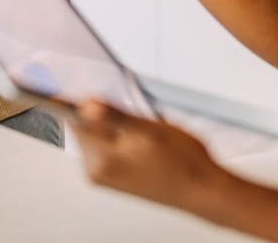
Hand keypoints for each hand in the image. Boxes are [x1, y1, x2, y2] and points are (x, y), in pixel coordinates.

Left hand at [70, 100, 219, 211]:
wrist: (203, 189)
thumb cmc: (181, 162)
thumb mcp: (146, 129)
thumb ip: (112, 115)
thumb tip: (85, 104)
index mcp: (99, 161)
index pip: (73, 120)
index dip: (78, 100)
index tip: (83, 88)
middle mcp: (96, 171)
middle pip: (84, 126)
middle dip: (101, 113)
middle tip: (128, 113)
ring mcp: (104, 175)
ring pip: (96, 133)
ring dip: (112, 124)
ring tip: (139, 130)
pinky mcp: (114, 175)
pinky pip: (106, 144)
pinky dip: (117, 135)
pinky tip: (139, 138)